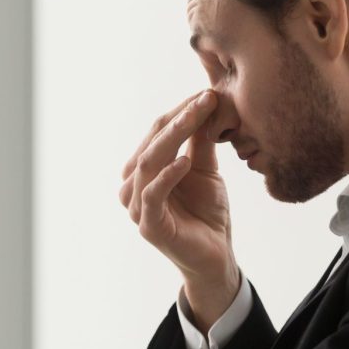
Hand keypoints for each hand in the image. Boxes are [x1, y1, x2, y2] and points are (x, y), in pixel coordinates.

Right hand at [119, 91, 239, 320]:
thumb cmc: (206, 212)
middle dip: (179, 119)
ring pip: (149, 163)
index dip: (181, 112)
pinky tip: (185, 161)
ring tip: (197, 118)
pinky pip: (153, 194)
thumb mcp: (204, 169)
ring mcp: (136, 206)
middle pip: (152, 143)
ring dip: (174, 138)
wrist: (215, 254)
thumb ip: (200, 141)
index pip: (157, 132)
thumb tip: (205, 102)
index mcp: (141, 170)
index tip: (207, 94)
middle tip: (205, 99)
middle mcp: (132, 185)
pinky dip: (167, 175)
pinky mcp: (148, 226)